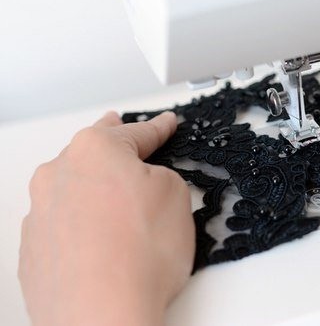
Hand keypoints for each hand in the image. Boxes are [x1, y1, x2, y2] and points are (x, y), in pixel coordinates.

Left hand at [19, 111, 194, 325]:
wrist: (102, 316)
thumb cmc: (138, 256)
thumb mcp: (176, 195)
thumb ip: (160, 176)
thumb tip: (146, 183)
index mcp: (94, 151)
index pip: (136, 133)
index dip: (158, 128)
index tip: (165, 123)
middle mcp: (58, 175)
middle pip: (92, 153)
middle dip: (112, 143)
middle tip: (119, 127)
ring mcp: (40, 214)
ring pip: (74, 188)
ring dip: (96, 189)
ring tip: (119, 203)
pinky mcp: (34, 250)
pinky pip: (63, 225)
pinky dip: (82, 225)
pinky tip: (101, 241)